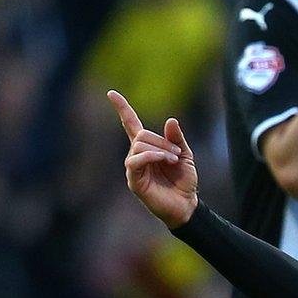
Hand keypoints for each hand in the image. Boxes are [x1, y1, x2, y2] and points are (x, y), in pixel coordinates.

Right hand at [110, 89, 197, 228]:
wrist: (186, 204)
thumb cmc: (184, 181)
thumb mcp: (185, 154)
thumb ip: (177, 138)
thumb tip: (170, 119)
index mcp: (148, 147)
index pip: (130, 124)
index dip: (121, 108)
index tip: (111, 93)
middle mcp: (137, 156)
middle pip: (141, 135)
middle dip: (162, 141)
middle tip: (177, 154)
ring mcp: (134, 168)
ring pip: (139, 145)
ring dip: (161, 149)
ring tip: (173, 160)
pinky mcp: (134, 180)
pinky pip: (136, 160)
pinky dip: (152, 155)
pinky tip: (165, 160)